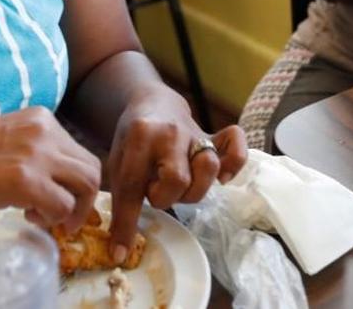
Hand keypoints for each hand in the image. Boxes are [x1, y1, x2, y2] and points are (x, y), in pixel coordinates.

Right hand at [0, 106, 99, 230]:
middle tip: (62, 218)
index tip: (61, 199)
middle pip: (92, 170)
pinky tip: (28, 216)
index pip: (81, 153)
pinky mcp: (25, 180)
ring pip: (86, 187)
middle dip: (85, 201)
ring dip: (72, 212)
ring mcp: (37, 155)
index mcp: (42, 119)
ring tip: (45, 218)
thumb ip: (36, 153)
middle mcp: (45, 132)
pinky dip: (53, 219)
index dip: (77, 183)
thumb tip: (60, 185)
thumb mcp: (8, 141)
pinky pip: (62, 206)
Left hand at [106, 88, 246, 261]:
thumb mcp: (117, 162)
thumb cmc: (133, 139)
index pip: (134, 185)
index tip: (121, 249)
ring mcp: (196, 133)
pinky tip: (223, 177)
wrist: (153, 103)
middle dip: (165, 197)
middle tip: (155, 190)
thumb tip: (120, 250)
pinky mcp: (214, 136)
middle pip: (178, 180)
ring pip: (208, 168)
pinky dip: (234, 163)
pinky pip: (235, 146)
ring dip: (194, 188)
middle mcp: (171, 132)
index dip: (127, 222)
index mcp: (140, 136)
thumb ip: (121, 200)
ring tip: (180, 185)